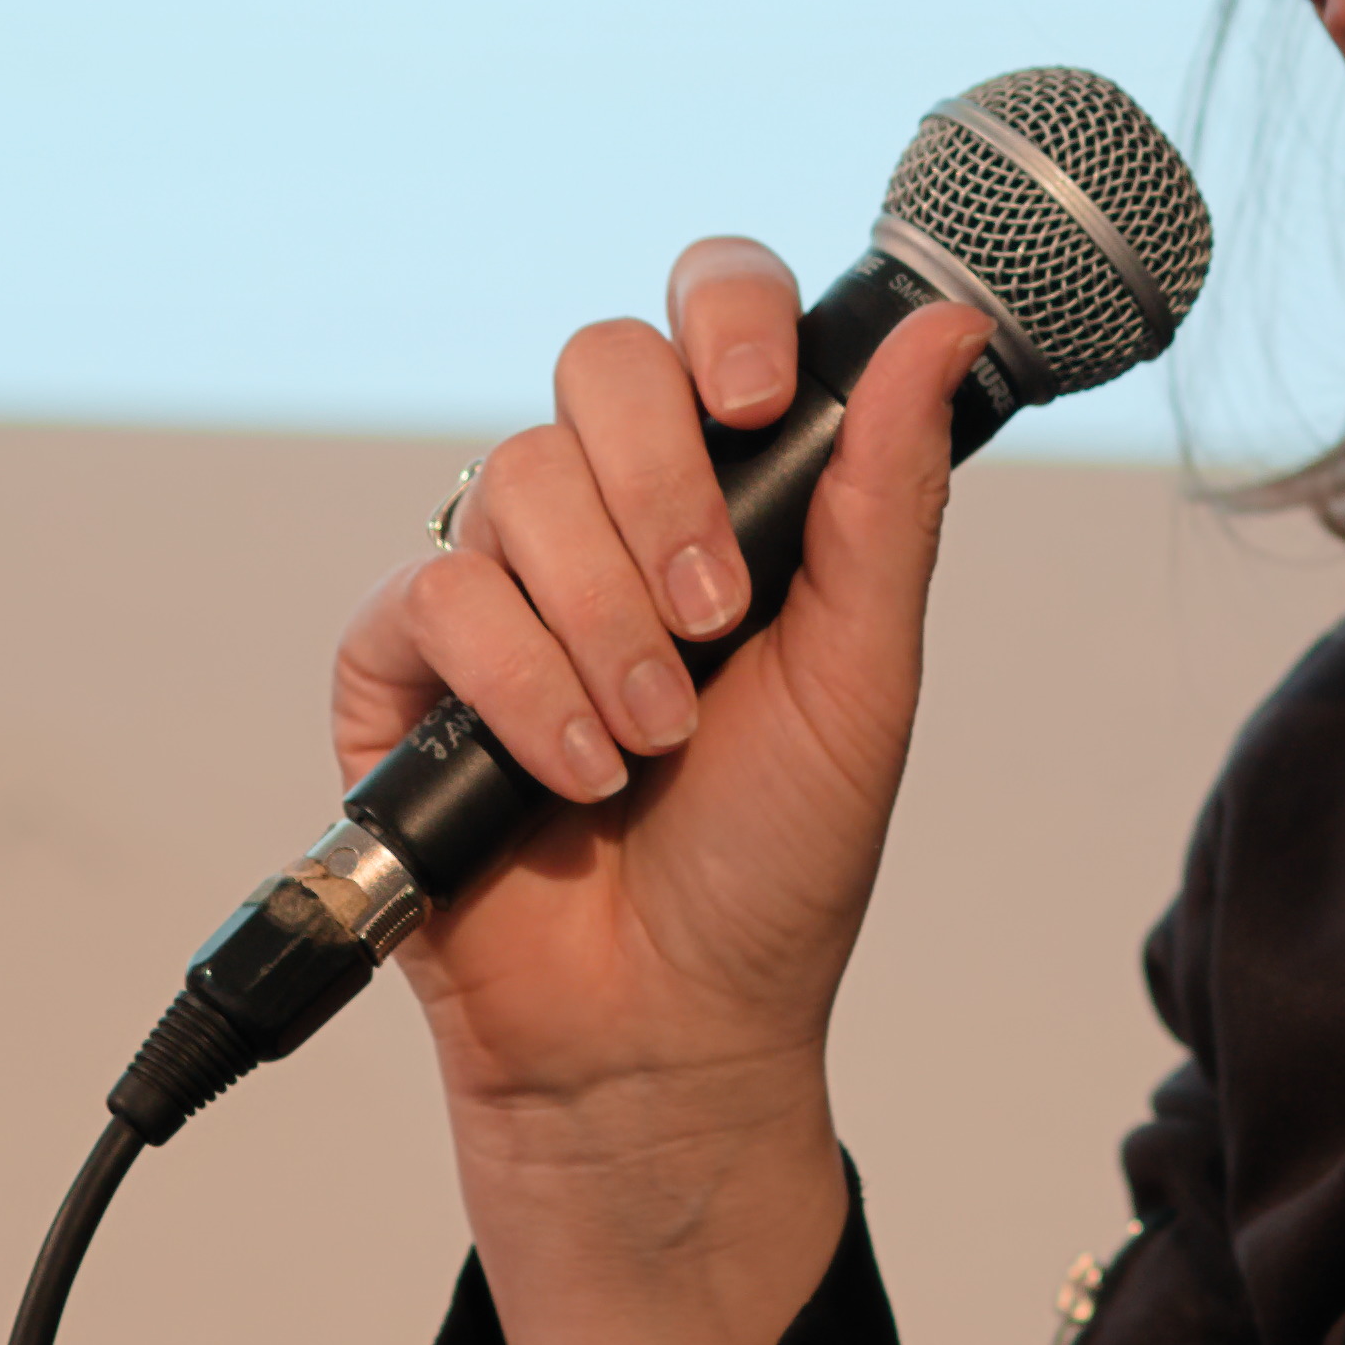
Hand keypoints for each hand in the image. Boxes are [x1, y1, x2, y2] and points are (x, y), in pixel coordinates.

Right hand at [329, 236, 986, 1344]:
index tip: (760, 403)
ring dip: (605, 622)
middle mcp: (608, 515)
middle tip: (718, 618)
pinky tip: (574, 776)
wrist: (669, 1028)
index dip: (725, 316)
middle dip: (665, 489)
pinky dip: (520, 685)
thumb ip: (890, 500)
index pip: (708, 316)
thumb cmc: (774, 864)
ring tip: (655, 740)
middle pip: (598, 366)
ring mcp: (498, 582)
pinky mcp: (402, 664)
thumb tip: (942, 327)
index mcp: (728, 493)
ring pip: (517, 480)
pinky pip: (436, 593)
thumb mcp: (864, 678)